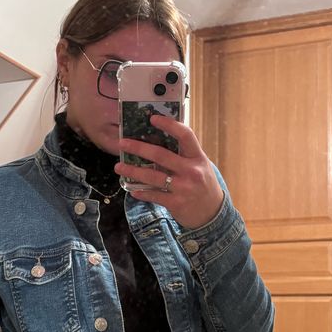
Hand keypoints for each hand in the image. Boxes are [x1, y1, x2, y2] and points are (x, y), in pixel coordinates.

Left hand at [114, 115, 223, 229]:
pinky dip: (141, 192)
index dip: (169, 125)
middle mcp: (191, 171)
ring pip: (153, 176)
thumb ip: (183, 155)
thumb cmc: (203, 185)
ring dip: (133, 171)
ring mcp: (183, 188)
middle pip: (161, 155)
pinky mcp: (176, 203)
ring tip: (119, 167)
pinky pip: (154, 195)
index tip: (153, 118)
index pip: (185, 136)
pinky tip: (132, 190)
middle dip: (139, 148)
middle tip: (123, 144)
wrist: (212, 213)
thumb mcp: (199, 166)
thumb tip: (157, 141)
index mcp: (197, 158)